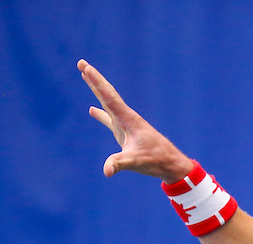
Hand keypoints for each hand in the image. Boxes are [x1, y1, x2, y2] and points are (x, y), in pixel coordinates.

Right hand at [77, 59, 193, 182]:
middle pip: (107, 94)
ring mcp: (126, 124)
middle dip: (94, 79)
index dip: (96, 82)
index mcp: (128, 119)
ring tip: (85, 76)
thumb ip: (119, 164)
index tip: (85, 67)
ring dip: (96, 90)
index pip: (109, 96)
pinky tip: (92, 109)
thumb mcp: (135, 162)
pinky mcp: (126, 133)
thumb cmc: (155, 161)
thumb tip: (106, 171)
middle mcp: (126, 118)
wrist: (170, 164)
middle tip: (81, 63)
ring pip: (108, 103)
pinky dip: (100, 113)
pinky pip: (109, 119)